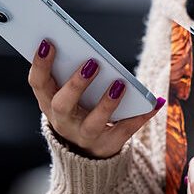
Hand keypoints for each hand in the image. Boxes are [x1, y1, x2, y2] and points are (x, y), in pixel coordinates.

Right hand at [28, 39, 165, 158]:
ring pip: (93, 123)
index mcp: (49, 103)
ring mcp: (84, 135)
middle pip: (63, 104)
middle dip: (76, 84)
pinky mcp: (107, 145)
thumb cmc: (79, 108)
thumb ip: (73, 71)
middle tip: (92, 62)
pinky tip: (154, 102)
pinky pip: (124, 130)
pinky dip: (140, 116)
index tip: (48, 42)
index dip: (40, 64)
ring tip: (120, 84)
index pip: (38, 84)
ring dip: (106, 103)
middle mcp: (63, 121)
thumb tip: (88, 48)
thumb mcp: (70, 93)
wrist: (86, 151)